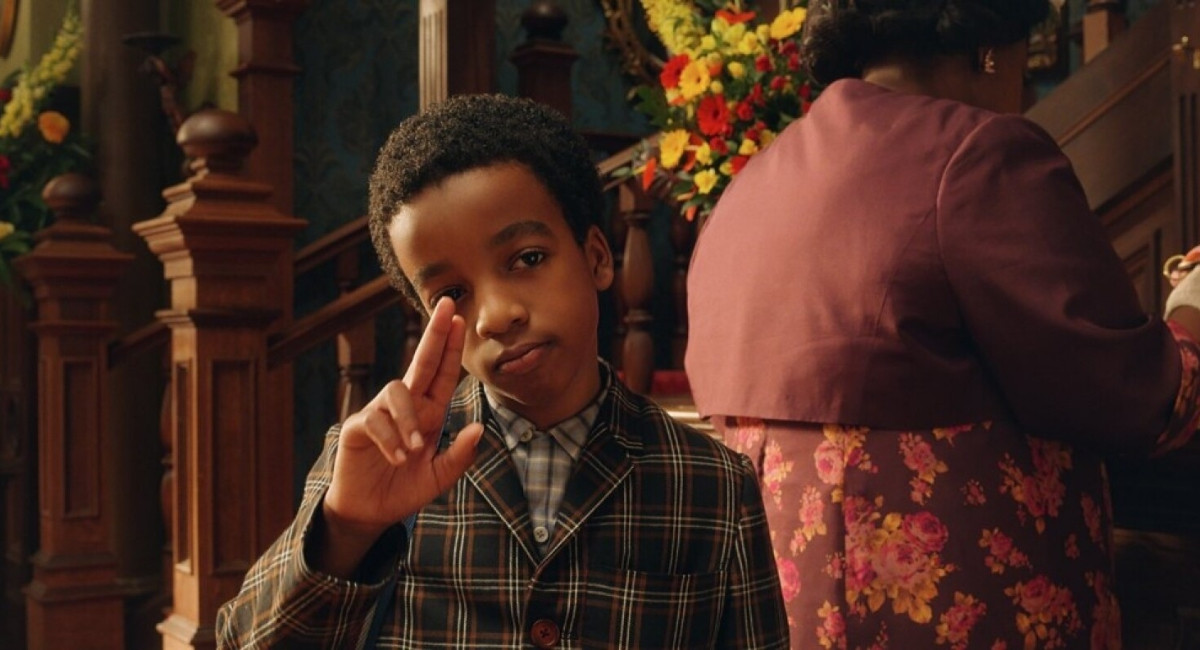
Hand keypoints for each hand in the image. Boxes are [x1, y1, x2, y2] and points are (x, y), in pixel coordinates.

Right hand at [317, 297, 483, 574]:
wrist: (369, 512)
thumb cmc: (403, 489)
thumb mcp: (439, 477)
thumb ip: (460, 457)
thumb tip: (480, 428)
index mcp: (429, 414)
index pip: (443, 374)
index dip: (450, 348)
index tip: (459, 319)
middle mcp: (406, 407)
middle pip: (421, 361)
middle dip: (435, 334)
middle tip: (446, 306)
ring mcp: (380, 414)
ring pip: (397, 392)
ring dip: (408, 419)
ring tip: (414, 450)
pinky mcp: (357, 427)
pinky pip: (374, 420)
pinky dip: (389, 439)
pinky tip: (395, 458)